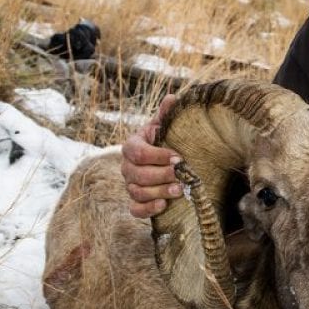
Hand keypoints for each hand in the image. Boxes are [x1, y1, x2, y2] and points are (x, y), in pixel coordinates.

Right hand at [123, 94, 182, 217]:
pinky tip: (163, 205)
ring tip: (179, 190)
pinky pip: (135, 209)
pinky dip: (147, 209)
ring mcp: (130, 184)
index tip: (178, 157)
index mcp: (132, 146)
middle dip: (161, 175)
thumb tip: (173, 98)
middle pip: (137, 174)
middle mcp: (127, 166)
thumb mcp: (165, 127)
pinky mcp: (136, 201)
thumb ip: (167, 115)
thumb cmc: (164, 141)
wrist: (163, 160)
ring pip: (137, 192)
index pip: (138, 152)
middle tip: (181, 175)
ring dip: (159, 192)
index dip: (157, 156)